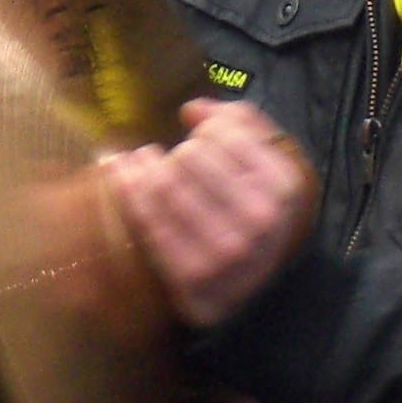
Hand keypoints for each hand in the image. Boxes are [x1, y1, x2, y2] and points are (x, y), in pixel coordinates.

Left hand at [101, 98, 318, 327]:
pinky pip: (146, 217)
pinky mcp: (191, 275)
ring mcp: (225, 251)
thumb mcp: (269, 167)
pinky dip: (125, 186)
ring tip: (137, 161)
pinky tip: (117, 170)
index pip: (223, 134)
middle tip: (165, 160)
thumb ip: (241, 123)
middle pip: (189, 157)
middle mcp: (259, 220)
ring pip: (163, 184)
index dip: (204, 130)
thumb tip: (192, 110)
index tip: (197, 137)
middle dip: (174, 155)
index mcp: (284, 186)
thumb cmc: (255, 219)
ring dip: (141, 165)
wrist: (252, 293)